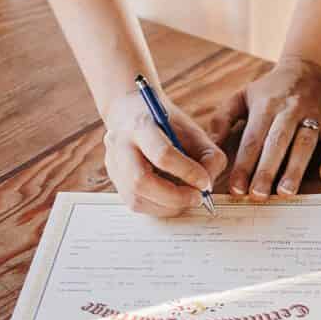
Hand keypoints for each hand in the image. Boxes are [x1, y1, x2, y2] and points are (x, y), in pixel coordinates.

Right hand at [99, 87, 227, 217]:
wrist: (129, 112)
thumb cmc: (164, 122)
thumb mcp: (191, 129)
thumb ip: (207, 155)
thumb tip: (207, 185)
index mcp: (141, 125)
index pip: (162, 154)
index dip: (188, 172)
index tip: (205, 182)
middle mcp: (120, 145)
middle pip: (141, 182)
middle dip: (174, 197)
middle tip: (197, 198)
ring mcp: (112, 164)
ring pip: (136, 199)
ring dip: (167, 206)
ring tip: (186, 199)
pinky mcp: (113, 180)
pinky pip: (135, 204)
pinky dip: (158, 207)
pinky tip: (171, 199)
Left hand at [222, 56, 320, 197]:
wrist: (311, 65)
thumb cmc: (272, 88)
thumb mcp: (243, 94)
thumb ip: (223, 118)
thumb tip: (212, 145)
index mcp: (266, 105)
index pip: (253, 138)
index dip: (244, 164)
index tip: (236, 188)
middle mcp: (291, 109)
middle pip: (278, 142)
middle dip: (267, 169)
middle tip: (258, 194)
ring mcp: (316, 115)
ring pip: (305, 143)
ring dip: (296, 168)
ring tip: (286, 191)